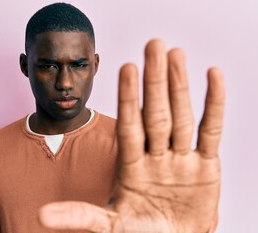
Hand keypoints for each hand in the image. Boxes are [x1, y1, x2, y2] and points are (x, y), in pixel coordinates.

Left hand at [38, 39, 224, 231]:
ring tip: (175, 53)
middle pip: (155, 113)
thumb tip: (43, 217)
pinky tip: (213, 76)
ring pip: (181, 116)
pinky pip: (211, 131)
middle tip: (153, 44)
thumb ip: (81, 216)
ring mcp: (182, 160)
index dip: (128, 98)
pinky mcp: (208, 168)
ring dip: (179, 85)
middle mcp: (157, 156)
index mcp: (132, 167)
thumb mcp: (112, 226)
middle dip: (154, 80)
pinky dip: (215, 105)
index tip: (126, 67)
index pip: (129, 125)